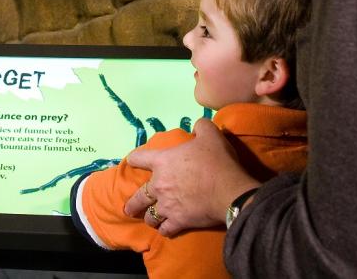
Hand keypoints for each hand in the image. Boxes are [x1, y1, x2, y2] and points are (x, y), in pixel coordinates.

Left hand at [124, 118, 259, 236]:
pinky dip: (164, 230)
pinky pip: (166, 229)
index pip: (139, 158)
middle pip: (139, 196)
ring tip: (149, 220)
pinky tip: (165, 230)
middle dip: (133, 203)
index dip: (134, 159)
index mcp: (162, 161)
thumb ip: (201, 126)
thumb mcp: (210, 134)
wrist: (229, 191)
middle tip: (128, 209)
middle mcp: (159, 185)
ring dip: (149, 217)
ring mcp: (167, 205)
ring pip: (151, 215)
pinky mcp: (179, 221)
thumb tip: (198, 125)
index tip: (131, 162)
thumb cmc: (216, 161)